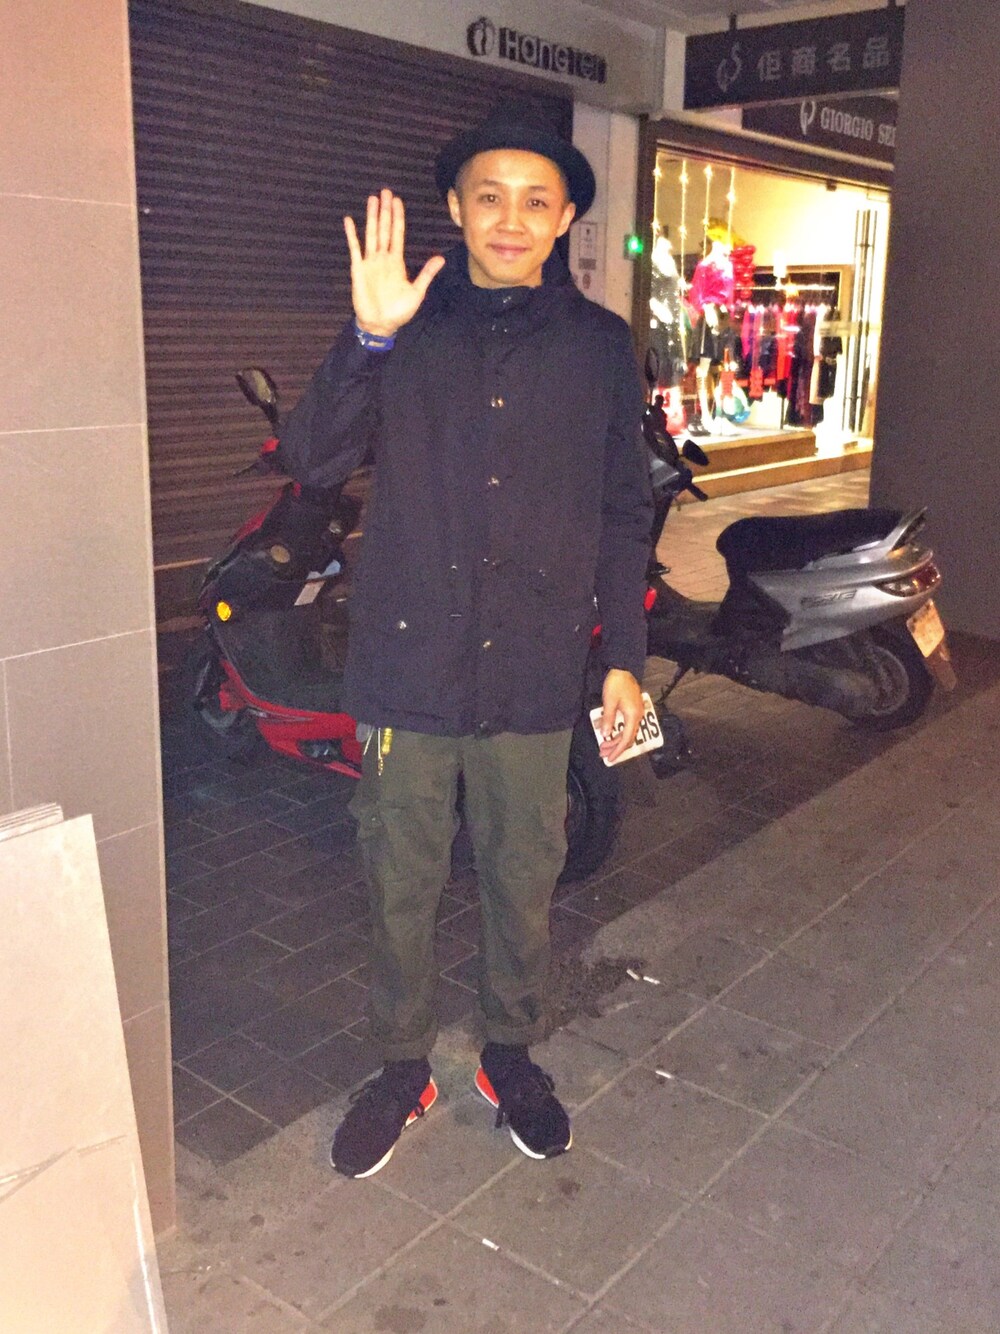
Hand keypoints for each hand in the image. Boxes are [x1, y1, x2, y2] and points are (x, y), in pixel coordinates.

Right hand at [344, 189, 444, 337]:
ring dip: (372, 217)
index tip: (398, 201)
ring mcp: (370, 262)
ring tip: (372, 199)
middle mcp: (383, 258)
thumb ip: (426, 274)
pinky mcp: (359, 269)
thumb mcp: (416, 292)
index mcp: (397, 262)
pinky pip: (355, 249)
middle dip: (385, 210)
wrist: (380, 325)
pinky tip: (349, 221)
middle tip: (385, 191)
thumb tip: (440, 258)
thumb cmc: (399, 311)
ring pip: (371, 234)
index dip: (398, 217)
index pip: (397, 234)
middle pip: (385, 228)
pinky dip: (352, 235)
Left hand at [598, 669, 643, 763]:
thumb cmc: (616, 683)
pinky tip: (611, 733)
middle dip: (615, 747)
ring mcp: (637, 712)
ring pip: (628, 732)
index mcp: (633, 716)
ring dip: (616, 739)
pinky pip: (628, 725)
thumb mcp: (609, 702)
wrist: (623, 669)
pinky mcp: (634, 709)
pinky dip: (619, 731)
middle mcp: (638, 716)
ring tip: (604, 744)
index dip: (617, 750)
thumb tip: (606, 735)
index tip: (610, 758)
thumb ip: (608, 719)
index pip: (626, 739)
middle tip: (603, 753)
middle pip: (627, 738)